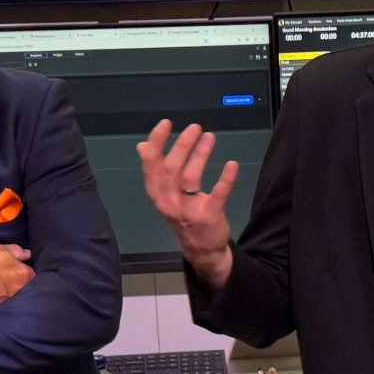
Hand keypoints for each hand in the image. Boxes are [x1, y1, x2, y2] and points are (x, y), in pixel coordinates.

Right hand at [0, 244, 31, 315]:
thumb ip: (15, 251)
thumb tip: (26, 254)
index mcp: (24, 275)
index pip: (30, 274)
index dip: (21, 271)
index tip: (14, 269)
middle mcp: (19, 291)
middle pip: (23, 287)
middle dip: (16, 283)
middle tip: (2, 278)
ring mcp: (8, 303)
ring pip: (11, 297)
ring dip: (5, 292)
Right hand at [136, 121, 238, 285]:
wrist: (201, 249)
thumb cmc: (183, 215)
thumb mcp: (164, 195)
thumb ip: (155, 171)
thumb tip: (142, 146)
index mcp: (156, 193)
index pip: (151, 164)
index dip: (157, 142)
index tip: (166, 124)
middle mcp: (168, 201)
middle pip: (170, 169)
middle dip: (181, 145)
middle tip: (195, 127)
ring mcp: (187, 210)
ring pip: (190, 178)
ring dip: (200, 154)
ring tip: (210, 137)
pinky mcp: (208, 216)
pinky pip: (217, 195)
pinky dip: (225, 179)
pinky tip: (232, 164)